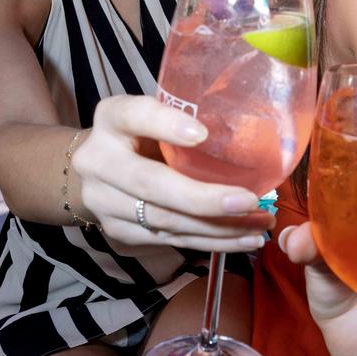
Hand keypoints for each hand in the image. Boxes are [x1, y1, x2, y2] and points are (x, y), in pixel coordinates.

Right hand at [74, 95, 274, 251]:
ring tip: (260, 225)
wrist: (96, 167)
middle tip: (249, 201)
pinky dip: (211, 242)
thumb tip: (250, 132)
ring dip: (217, 227)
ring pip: (165, 220)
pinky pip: (170, 240)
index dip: (166, 125)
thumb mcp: (155, 114)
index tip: (202, 134)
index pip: (134, 116)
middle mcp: (98, 160)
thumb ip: (184, 117)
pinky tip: (243, 239)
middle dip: (203, 198)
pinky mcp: (119, 232)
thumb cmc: (142, 133)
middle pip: (151, 184)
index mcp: (112, 118)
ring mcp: (104, 202)